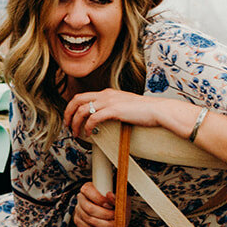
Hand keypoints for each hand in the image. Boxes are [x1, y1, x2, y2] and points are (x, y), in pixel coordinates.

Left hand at [64, 88, 184, 139]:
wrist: (159, 110)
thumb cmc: (145, 111)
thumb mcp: (124, 105)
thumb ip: (112, 108)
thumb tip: (103, 118)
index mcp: (107, 93)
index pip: (82, 96)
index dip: (72, 107)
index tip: (70, 118)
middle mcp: (106, 95)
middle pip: (77, 100)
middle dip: (68, 113)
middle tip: (67, 125)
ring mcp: (109, 101)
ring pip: (82, 110)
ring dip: (75, 122)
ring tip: (76, 133)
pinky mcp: (114, 110)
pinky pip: (93, 118)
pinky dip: (88, 127)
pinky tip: (89, 134)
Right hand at [73, 181, 117, 226]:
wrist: (112, 213)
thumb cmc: (115, 205)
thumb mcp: (120, 199)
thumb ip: (116, 197)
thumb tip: (109, 194)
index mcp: (88, 188)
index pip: (88, 191)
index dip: (100, 199)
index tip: (111, 206)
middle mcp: (81, 198)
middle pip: (89, 208)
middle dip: (105, 215)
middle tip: (115, 218)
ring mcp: (78, 210)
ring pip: (89, 220)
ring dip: (104, 225)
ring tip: (114, 226)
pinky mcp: (78, 221)